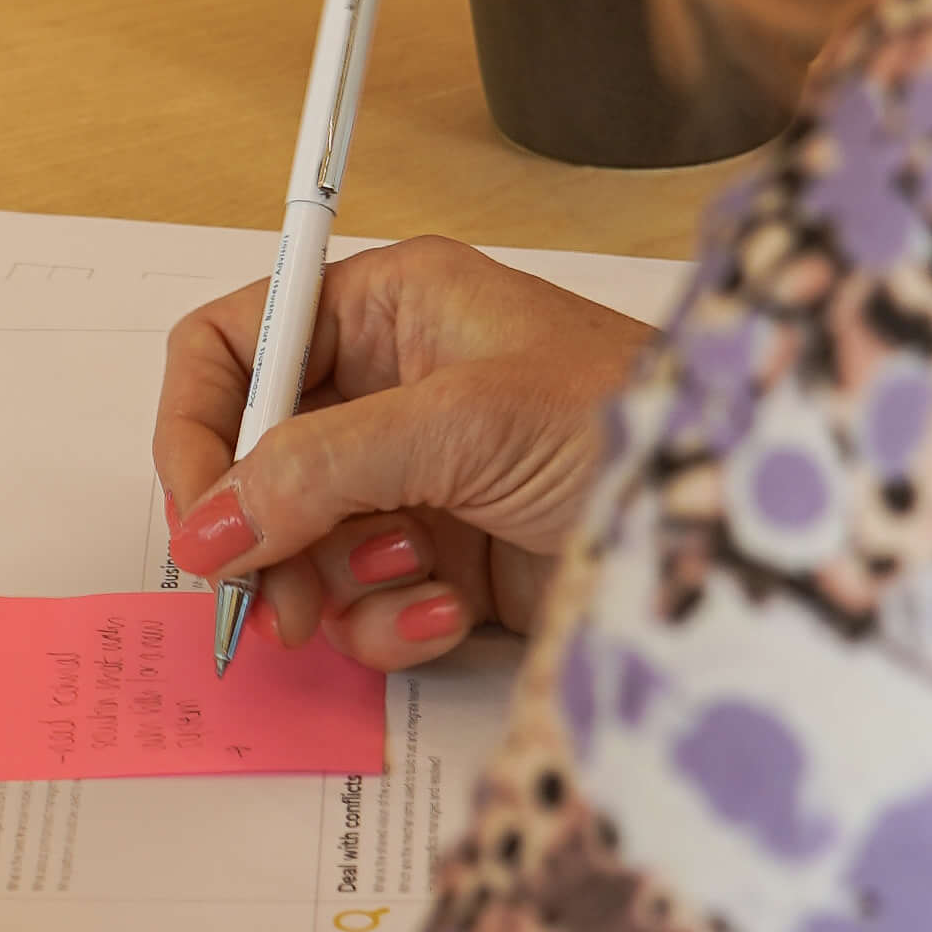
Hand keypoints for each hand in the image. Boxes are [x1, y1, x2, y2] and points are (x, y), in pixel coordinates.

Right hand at [153, 238, 651, 670]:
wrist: (732, 525)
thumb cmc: (629, 422)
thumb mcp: (461, 424)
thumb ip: (318, 469)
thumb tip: (208, 526)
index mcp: (389, 308)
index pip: (234, 348)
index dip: (199, 428)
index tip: (201, 516)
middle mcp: (390, 388)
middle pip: (254, 465)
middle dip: (263, 536)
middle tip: (276, 598)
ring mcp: (414, 479)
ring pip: (300, 548)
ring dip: (338, 584)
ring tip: (409, 582)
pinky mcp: (446, 561)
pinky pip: (363, 605)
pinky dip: (393, 623)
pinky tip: (452, 612)